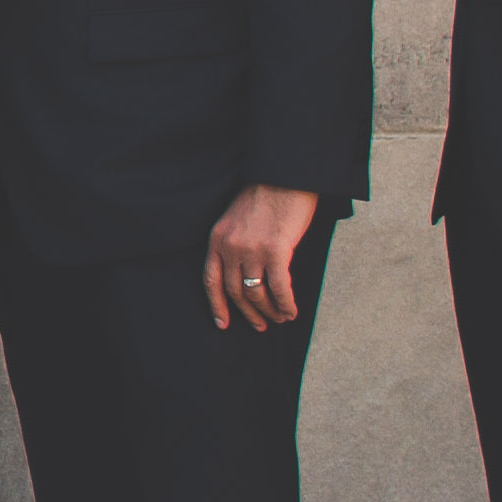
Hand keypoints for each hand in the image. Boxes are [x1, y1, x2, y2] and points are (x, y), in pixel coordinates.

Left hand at [205, 183, 322, 332]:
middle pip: (235, 292)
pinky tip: (291, 312)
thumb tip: (247, 273)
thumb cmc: (267, 194)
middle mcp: (230, 247)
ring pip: (256, 293)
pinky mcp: (275, 251)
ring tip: (279, 319)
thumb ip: (236, 244)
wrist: (285, 175)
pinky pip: (279, 288)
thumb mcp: (238, 219)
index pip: (211, 281)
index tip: (222, 324)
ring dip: (269, 311)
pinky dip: (285, 304)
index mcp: (217, 239)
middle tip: (260, 326)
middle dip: (248, 313)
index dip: (217, 306)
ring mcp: (251, 250)